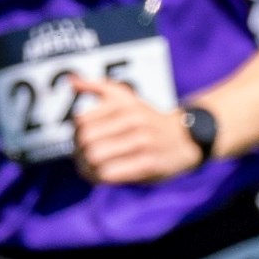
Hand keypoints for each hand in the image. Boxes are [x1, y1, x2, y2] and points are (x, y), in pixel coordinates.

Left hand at [69, 76, 202, 183]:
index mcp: (123, 104)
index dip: (75, 134)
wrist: (187, 139)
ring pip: (96, 157)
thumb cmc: (147, 119)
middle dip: (78, 152)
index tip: (79, 141)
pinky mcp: (148, 164)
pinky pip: (110, 173)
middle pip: (87, 140)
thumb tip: (71, 81)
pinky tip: (99, 176)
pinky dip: (98, 177)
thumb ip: (97, 87)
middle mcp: (133, 120)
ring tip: (87, 168)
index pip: (82, 121)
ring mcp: (142, 142)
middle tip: (80, 157)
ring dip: (86, 166)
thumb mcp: (126, 97)